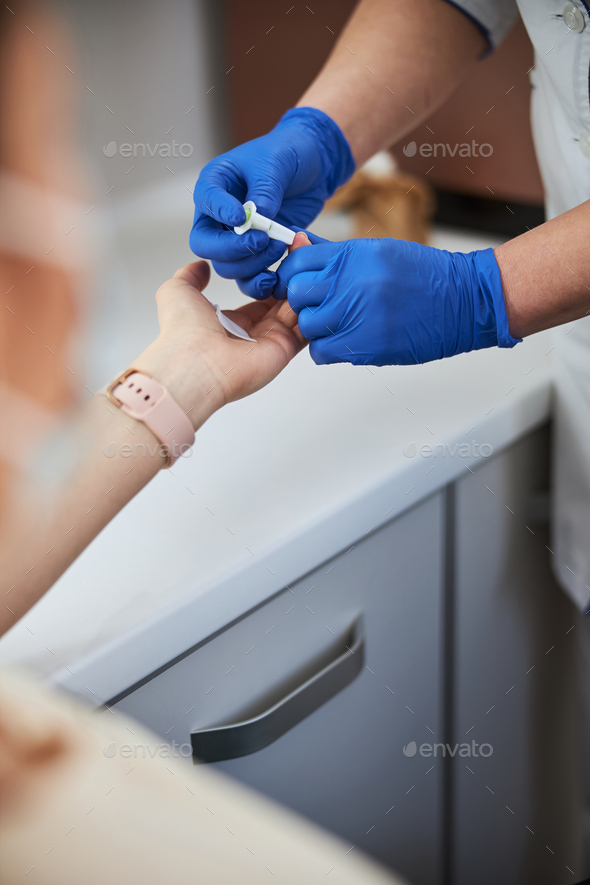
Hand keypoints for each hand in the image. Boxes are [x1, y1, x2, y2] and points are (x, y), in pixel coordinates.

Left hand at [133, 255, 307, 428]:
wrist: (195, 362)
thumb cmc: (183, 330)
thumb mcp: (178, 291)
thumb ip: (190, 276)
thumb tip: (200, 266)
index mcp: (231, 321)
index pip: (260, 297)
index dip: (271, 277)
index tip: (279, 257)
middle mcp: (254, 333)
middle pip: (282, 303)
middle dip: (291, 279)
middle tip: (300, 255)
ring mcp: (271, 342)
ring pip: (296, 311)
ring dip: (304, 288)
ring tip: (310, 262)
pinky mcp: (285, 349)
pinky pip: (306, 328)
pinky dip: (313, 307)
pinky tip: (315, 282)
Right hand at [189, 108, 353, 299]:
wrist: (311, 168)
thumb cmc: (288, 154)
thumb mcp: (276, 162)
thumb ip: (265, 190)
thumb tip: (256, 218)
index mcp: (215, 184)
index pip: (205, 202)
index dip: (221, 213)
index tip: (241, 217)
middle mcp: (218, 215)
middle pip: (207, 245)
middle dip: (233, 249)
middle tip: (262, 241)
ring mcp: (234, 238)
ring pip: (227, 267)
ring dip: (252, 265)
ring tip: (278, 248)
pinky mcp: (254, 254)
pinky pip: (247, 279)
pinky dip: (259, 283)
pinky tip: (276, 278)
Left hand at [275, 237, 520, 366]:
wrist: (463, 301)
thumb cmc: (424, 276)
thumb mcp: (378, 251)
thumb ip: (335, 254)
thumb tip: (298, 243)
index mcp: (353, 255)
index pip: (297, 261)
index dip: (293, 274)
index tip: (300, 282)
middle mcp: (350, 282)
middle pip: (297, 294)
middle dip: (302, 301)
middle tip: (319, 305)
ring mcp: (356, 314)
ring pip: (307, 325)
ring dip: (317, 327)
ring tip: (338, 324)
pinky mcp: (364, 345)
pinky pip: (322, 352)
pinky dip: (327, 350)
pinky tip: (344, 341)